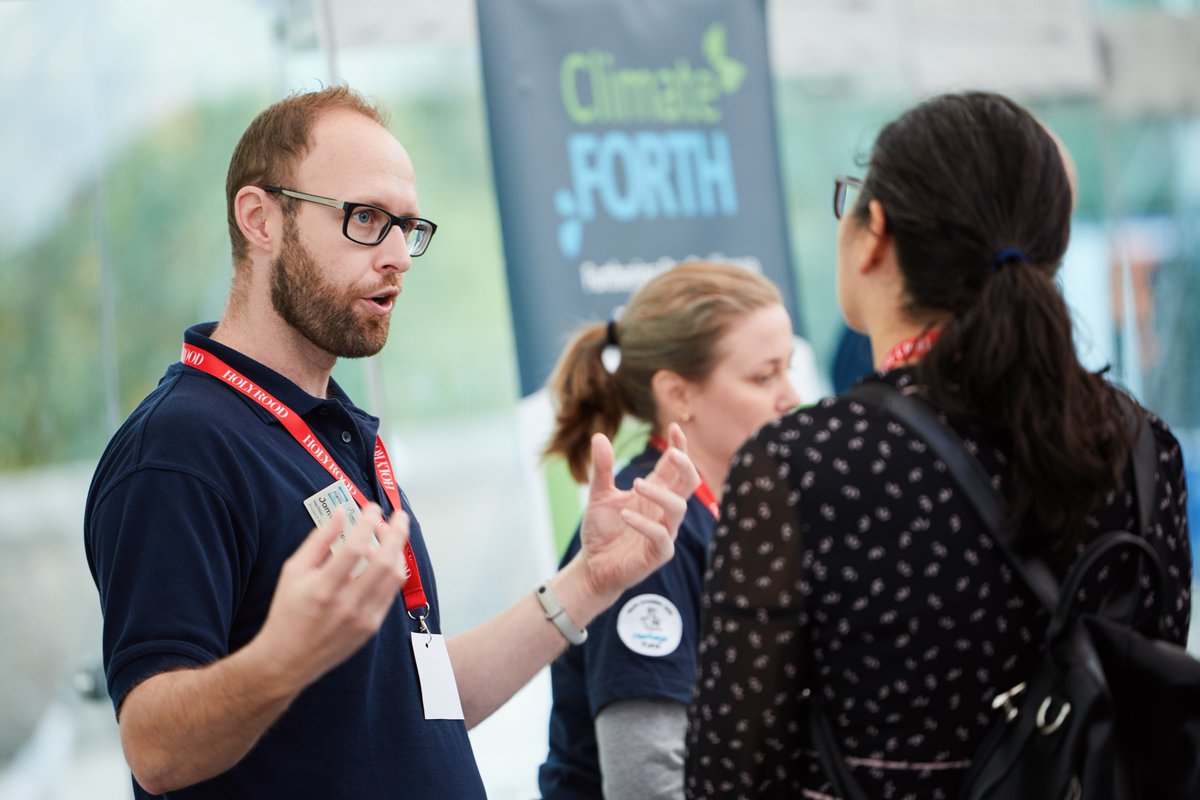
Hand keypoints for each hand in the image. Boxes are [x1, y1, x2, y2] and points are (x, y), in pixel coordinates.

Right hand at [255, 503, 409, 688]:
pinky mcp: (372, 626)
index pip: (354, 548)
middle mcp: (347, 604)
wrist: (288, 659)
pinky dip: (391, 571)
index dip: (367, 522)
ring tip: (389, 536)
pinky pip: (390, 592)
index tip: (372, 507)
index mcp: (323, 588)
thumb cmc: (288, 611)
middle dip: (397, 532)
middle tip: (398, 515)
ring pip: (395, 576)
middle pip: (385, 561)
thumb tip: (341, 512)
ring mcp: (363, 617)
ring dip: (397, 551)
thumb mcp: (293, 571)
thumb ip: (319, 540)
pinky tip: (383, 560)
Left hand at [576, 423, 698, 603]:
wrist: (593, 566)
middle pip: (689, 483)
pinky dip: (645, 524)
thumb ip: (602, 469)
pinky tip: (625, 515)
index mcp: (655, 492)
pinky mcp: (659, 553)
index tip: (675, 428)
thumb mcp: (599, 495)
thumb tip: (599, 436)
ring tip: (635, 484)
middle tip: (673, 454)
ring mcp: (665, 531)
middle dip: (686, 466)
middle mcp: (663, 510)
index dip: (679, 447)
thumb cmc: (602, 530)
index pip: (675, 466)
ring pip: (679, 508)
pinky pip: (662, 536)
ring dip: (660, 494)